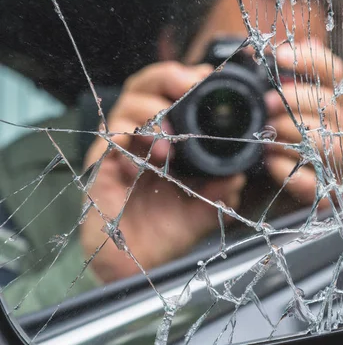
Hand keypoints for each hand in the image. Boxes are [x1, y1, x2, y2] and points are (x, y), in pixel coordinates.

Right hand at [81, 62, 245, 282]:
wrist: (138, 266)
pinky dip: (128, 145)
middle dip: (166, 78)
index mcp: (166, 139)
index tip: (206, 77)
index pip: (170, 94)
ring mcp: (120, 151)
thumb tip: (239, 174)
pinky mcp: (102, 169)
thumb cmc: (166, 232)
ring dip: (149, 115)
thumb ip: (221, 189)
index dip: (185, 78)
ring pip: (124, 108)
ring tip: (166, 140)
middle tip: (187, 87)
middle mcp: (141, 138)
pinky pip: (109, 143)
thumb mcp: (203, 208)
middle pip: (144, 87)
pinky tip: (144, 163)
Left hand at [263, 40, 342, 206]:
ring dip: (293, 134)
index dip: (310, 59)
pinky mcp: (326, 191)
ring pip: (328, 142)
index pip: (333, 71)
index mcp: (332, 102)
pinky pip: (317, 183)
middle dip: (295, 100)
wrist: (277, 185)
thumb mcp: (277, 106)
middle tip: (267, 103)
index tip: (280, 55)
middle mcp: (342, 128)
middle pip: (330, 104)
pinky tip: (271, 162)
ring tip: (267, 136)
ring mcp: (338, 160)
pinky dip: (291, 171)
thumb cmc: (278, 138)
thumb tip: (282, 50)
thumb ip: (284, 79)